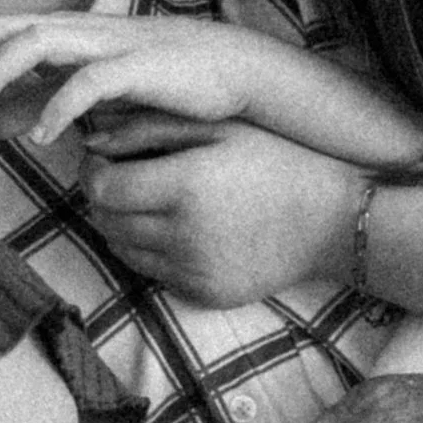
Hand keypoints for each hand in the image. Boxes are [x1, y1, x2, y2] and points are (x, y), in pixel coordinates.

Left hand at [0, 10, 292, 143]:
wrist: (234, 70)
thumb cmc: (158, 81)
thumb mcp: (86, 94)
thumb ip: (39, 101)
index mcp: (64, 33)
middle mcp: (79, 29)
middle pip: (3, 29)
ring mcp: (107, 44)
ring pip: (36, 42)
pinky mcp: (139, 67)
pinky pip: (90, 81)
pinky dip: (60, 105)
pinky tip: (41, 135)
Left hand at [80, 125, 360, 305]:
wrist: (332, 222)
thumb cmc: (275, 161)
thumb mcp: (219, 128)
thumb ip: (149, 129)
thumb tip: (90, 139)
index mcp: (186, 186)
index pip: (101, 189)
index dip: (92, 173)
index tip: (102, 160)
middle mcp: (183, 235)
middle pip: (106, 222)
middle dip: (104, 199)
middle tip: (124, 179)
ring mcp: (192, 271)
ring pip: (122, 251)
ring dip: (123, 226)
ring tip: (152, 203)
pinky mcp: (202, 294)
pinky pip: (152, 272)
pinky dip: (152, 251)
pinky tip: (178, 230)